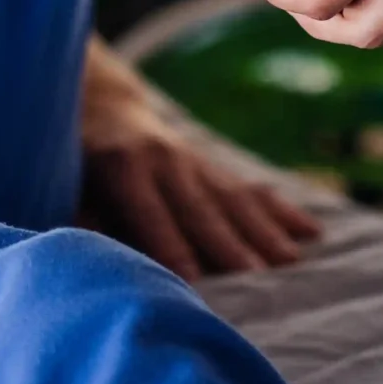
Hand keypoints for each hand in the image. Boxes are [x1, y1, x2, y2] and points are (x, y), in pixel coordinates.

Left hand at [79, 44, 320, 279]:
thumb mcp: (70, 184)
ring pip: (234, 199)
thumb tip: (90, 257)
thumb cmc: (79, 162)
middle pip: (201, 208)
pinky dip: (282, 212)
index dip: (170, 245)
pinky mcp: (215, 167)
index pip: (150, 212)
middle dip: (227, 242)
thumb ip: (83, 218)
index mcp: (124, 167)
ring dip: (264, 230)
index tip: (192, 279)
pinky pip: (252, 191)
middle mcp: (166, 161)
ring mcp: (195, 162)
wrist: (103, 104)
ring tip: (291, 260)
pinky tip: (312, 232)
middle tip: (255, 276)